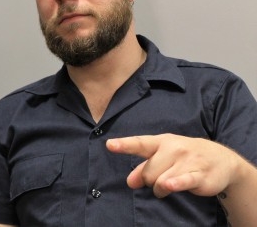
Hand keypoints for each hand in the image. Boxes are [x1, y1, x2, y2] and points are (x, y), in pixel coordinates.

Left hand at [106, 134, 242, 197]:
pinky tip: (170, 184)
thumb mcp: (162, 157)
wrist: (221, 159)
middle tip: (160, 178)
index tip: (110, 145)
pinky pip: (183, 181)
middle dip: (149, 180)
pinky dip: (175, 184)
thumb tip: (130, 182)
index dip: (124, 145)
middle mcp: (173, 148)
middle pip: (148, 172)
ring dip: (161, 189)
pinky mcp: (199, 174)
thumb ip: (143, 168)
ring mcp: (187, 161)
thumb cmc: (184, 156)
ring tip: (170, 184)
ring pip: (161, 181)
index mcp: (161, 142)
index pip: (140, 143)